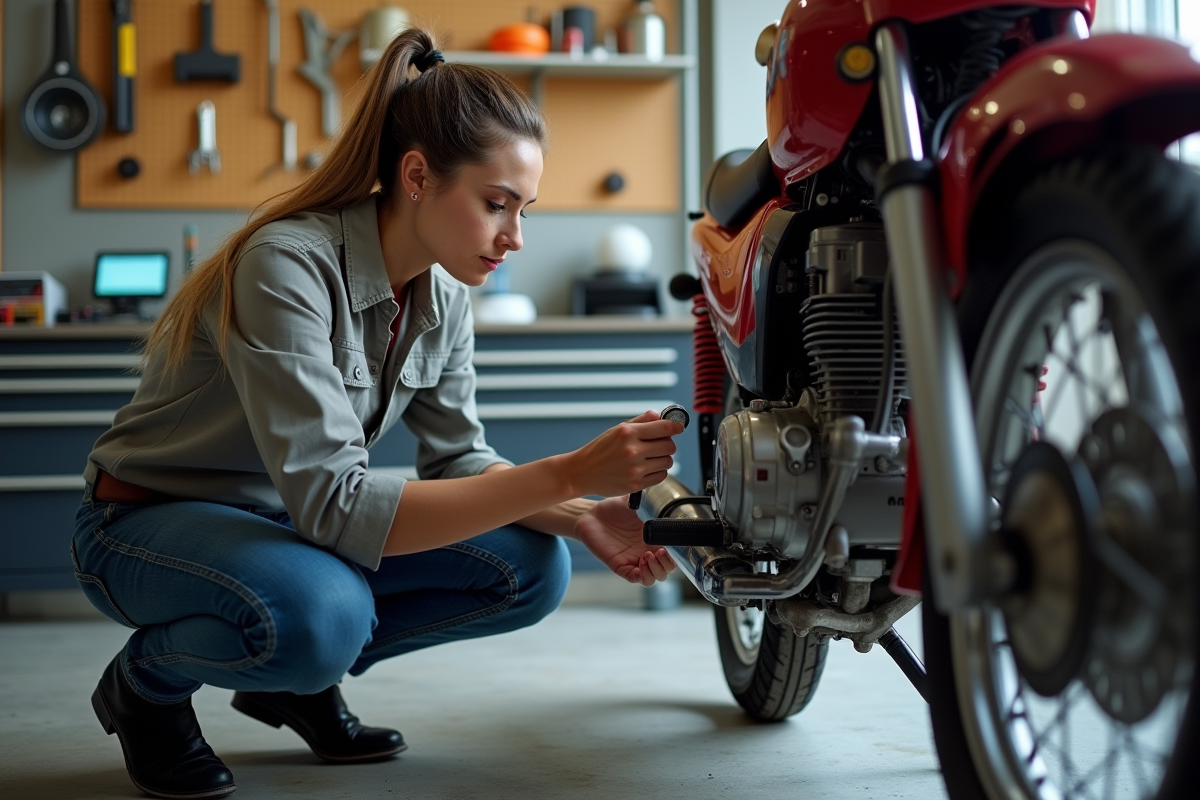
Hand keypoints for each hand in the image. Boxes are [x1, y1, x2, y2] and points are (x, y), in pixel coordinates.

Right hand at [564, 410, 682, 497]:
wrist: (582, 472)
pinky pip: (661, 476)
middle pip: (670, 446)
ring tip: (650, 458)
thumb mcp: (616, 430)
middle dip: (667, 444)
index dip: (676, 426)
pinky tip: (646, 468)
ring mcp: (635, 469)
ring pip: (668, 462)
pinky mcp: (635, 484)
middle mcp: (632, 450)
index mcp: (628, 433)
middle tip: (658, 445)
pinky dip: (658, 472)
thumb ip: (640, 421)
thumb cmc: (599, 450)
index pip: (663, 427)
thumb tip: (658, 415)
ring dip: (663, 459)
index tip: (679, 427)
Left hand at [574, 496, 676, 585]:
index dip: (673, 557)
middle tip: (658, 552)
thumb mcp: (632, 502)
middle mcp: (644, 553)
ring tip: (646, 556)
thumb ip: (647, 498)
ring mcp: (632, 561)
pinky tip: (640, 564)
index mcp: (652, 540)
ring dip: (655, 571)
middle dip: (666, 565)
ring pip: (652, 579)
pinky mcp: (619, 565)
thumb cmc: (612, 509)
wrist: (590, 515)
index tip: (668, 547)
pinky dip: (642, 576)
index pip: (671, 557)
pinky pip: (635, 579)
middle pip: (665, 571)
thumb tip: (658, 485)